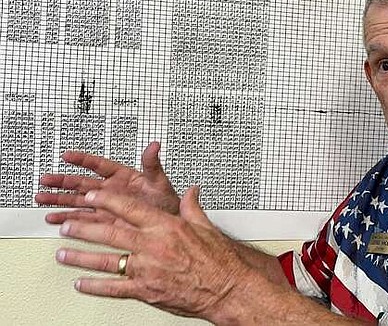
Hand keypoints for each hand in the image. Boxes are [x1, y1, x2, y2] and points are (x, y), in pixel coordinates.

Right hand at [36, 141, 179, 225]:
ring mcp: (106, 205)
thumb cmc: (166, 201)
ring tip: (41, 198)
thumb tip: (154, 146)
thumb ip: (152, 164)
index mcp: (123, 176)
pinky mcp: (104, 221)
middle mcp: (111, 190)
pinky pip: (82, 219)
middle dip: (63, 181)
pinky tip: (54, 218)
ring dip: (59, 200)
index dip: (83, 160)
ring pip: (78, 201)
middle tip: (45, 179)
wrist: (169, 224)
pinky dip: (68, 219)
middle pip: (82, 183)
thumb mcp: (160, 182)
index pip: (99, 165)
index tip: (67, 155)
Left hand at [56, 186, 268, 321]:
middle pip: (110, 234)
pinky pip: (114, 289)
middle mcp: (153, 246)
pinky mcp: (146, 290)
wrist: (227, 288)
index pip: (129, 209)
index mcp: (166, 227)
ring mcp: (147, 269)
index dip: (106, 202)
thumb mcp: (206, 227)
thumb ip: (192, 208)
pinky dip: (95, 286)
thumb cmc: (219, 260)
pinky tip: (81, 283)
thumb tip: (191, 193)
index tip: (91, 197)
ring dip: (81, 257)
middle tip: (67, 225)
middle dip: (84, 229)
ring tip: (63, 253)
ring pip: (106, 261)